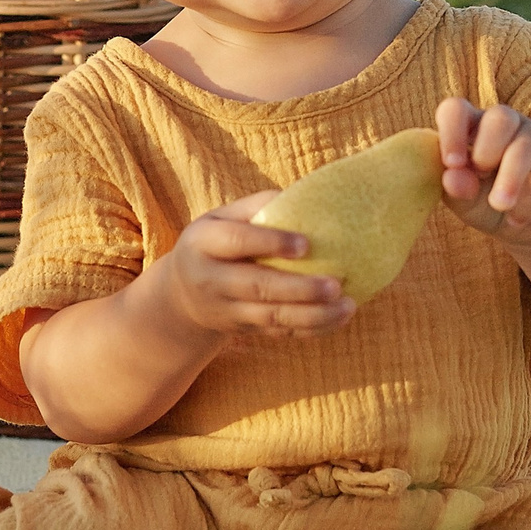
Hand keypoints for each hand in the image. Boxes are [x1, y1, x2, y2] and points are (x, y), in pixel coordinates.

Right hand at [148, 192, 356, 337]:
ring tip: (347, 306)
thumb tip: (304, 197)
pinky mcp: (244, 328)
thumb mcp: (222, 218)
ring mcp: (227, 309)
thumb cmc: (214, 243)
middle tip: (336, 285)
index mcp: (204, 242)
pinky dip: (312, 329)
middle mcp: (211, 279)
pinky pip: (279, 332)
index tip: (306, 244)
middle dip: (299, 289)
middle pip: (257, 287)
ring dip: (313, 315)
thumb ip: (257, 207)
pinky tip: (338, 318)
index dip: (270, 242)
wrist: (182, 295)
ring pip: (272, 317)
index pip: (236, 242)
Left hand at [436, 97, 530, 245]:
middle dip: (488, 150)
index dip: (452, 131)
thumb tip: (452, 177)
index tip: (452, 164)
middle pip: (500, 117)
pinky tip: (516, 218)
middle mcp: (503, 123)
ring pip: (527, 144)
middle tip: (480, 176)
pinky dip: (529, 200)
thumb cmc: (480, 203)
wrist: (520, 224)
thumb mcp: (463, 202)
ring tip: (499, 206)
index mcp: (469, 126)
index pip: (457, 110)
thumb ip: (455, 189)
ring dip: (511, 178)